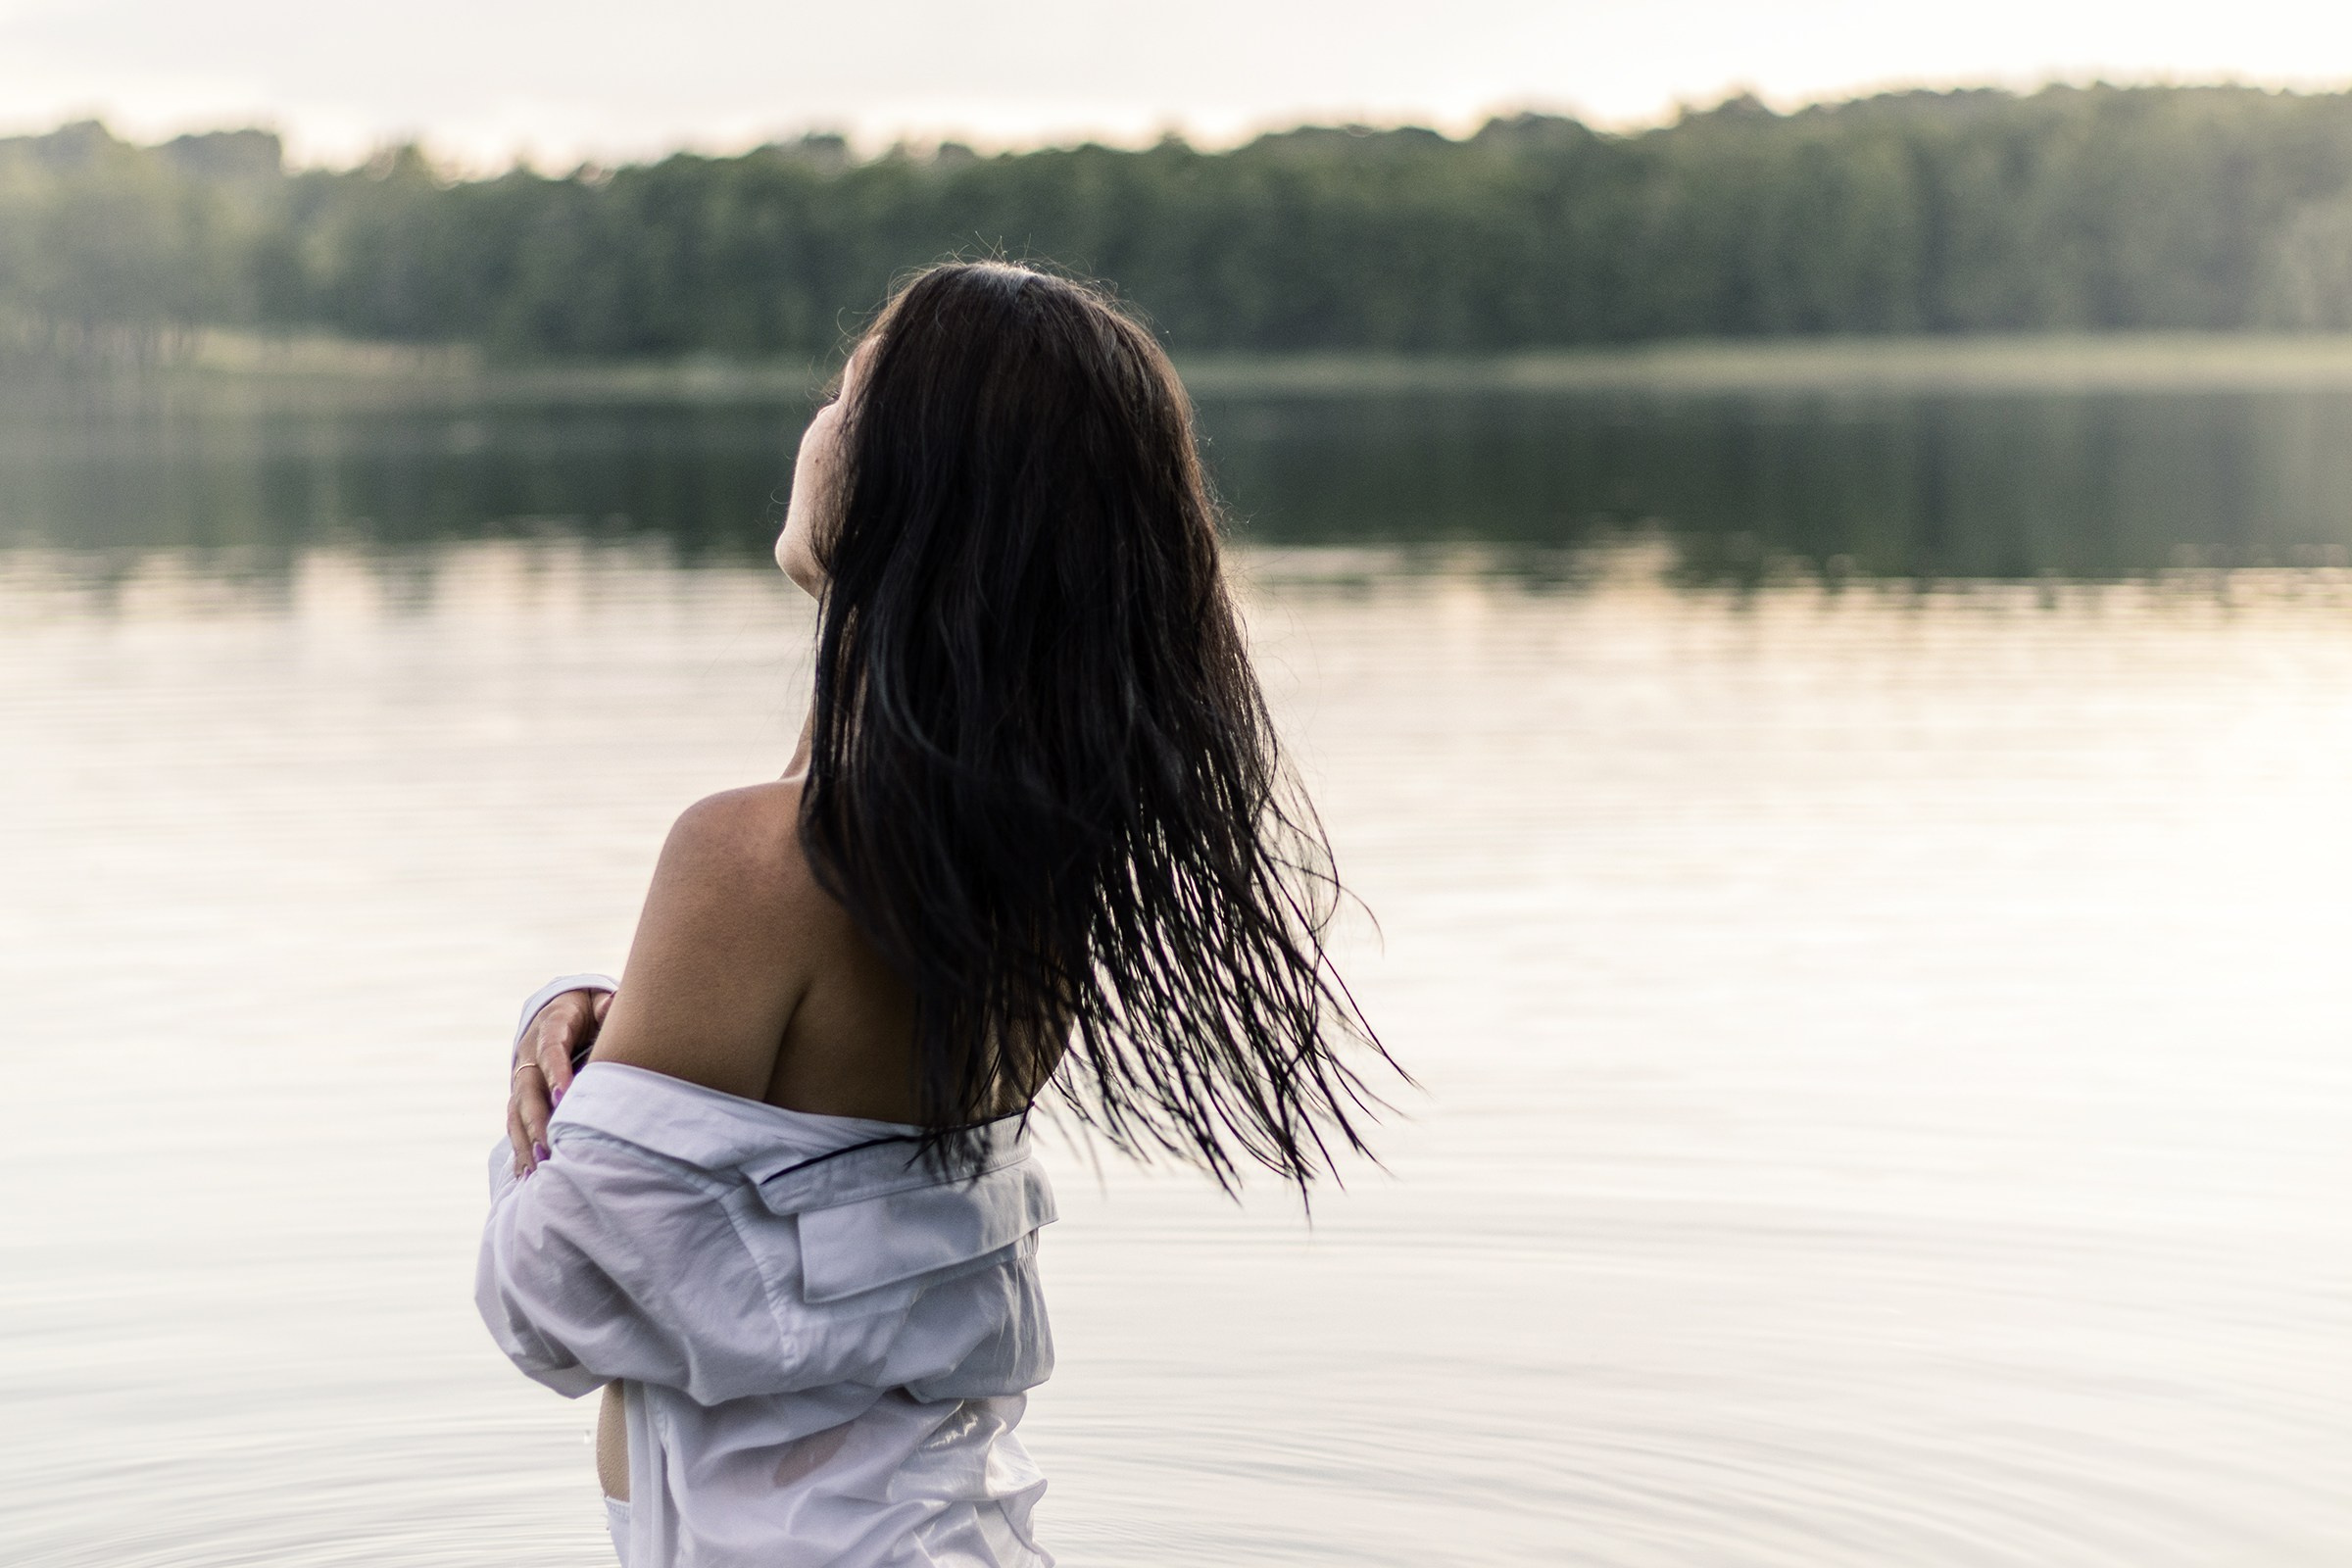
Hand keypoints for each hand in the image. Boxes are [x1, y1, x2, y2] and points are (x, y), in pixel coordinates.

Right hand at [508, 988, 613, 1176]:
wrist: (557, 1011)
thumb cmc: (586, 1010)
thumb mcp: (596, 1001)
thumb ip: (604, 1006)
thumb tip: (611, 1006)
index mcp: (550, 1028)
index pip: (550, 1051)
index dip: (556, 1073)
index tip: (564, 1096)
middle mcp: (529, 1056)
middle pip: (528, 1091)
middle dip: (537, 1121)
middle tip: (549, 1149)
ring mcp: (522, 1078)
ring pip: (517, 1113)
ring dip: (526, 1142)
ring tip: (537, 1170)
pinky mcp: (521, 1097)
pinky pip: (516, 1124)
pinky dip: (520, 1149)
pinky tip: (525, 1175)